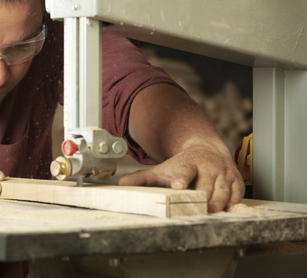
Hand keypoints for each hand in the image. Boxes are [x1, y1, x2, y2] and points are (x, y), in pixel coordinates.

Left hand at [118, 143, 244, 211]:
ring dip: (220, 201)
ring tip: (213, 210)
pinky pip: (238, 193)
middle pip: (205, 185)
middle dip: (203, 196)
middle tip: (200, 208)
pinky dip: (235, 201)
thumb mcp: (162, 169)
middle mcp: (207, 167)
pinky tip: (230, 208)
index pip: (184, 171)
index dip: (181, 178)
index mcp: (187, 164)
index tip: (178, 185)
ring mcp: (222, 173)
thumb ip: (142, 178)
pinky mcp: (235, 180)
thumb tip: (121, 184)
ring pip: (223, 190)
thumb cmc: (183, 164)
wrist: (206, 150)